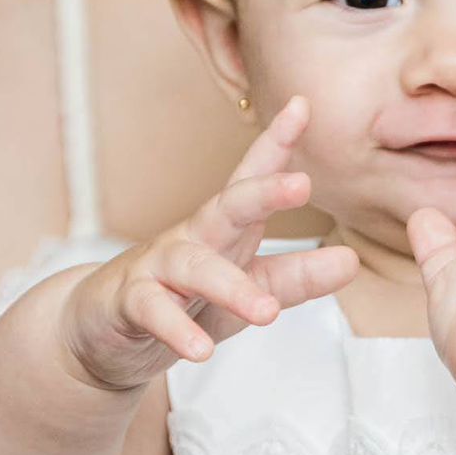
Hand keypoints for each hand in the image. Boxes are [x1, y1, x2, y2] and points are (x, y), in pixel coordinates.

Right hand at [61, 97, 356, 392]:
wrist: (104, 333)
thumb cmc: (185, 300)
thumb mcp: (248, 289)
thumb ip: (296, 277)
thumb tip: (351, 261)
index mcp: (227, 228)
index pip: (253, 178)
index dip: (278, 143)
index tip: (304, 104)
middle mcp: (194, 237)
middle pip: (228, 206)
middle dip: (264, 191)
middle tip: (302, 185)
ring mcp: (159, 266)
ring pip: (195, 266)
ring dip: (231, 287)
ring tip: (266, 314)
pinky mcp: (130, 302)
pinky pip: (153, 311)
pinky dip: (177, 330)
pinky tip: (199, 350)